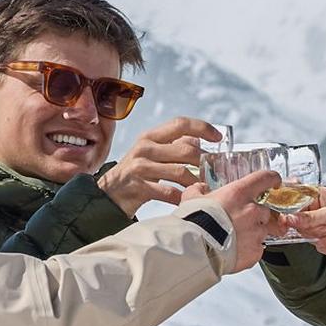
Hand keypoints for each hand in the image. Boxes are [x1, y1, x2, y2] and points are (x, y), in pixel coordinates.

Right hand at [101, 115, 218, 211]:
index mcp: (150, 136)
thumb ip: (171, 145)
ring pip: (180, 172)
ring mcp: (140, 167)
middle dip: (204, 162)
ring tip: (205, 189)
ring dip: (196, 182)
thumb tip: (197, 139)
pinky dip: (181, 198)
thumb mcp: (150, 154)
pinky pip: (168, 192)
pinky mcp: (138, 187)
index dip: (202, 128)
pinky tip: (187, 201)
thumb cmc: (134, 174)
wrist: (107, 195)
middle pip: (185, 150)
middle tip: (215, 172)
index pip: (180, 124)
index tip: (218, 138)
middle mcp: (144, 148)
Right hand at [194, 168, 288, 272]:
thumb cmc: (192, 223)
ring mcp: (256, 233)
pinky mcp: (255, 252)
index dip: (272, 179)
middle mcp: (252, 211)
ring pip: (262, 231)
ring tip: (234, 240)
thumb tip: (201, 188)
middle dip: (256, 215)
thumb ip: (199, 190)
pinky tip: (234, 251)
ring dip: (252, 233)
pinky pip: (257, 249)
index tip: (273, 182)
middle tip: (240, 221)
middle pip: (265, 210)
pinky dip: (248, 250)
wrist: (193, 250)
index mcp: (239, 193)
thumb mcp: (190, 198)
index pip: (265, 178)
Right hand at [290, 185, 325, 256]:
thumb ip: (308, 217)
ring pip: (308, 238)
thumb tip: (288, 219)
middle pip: (297, 225)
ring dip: (325, 240)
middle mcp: (315, 211)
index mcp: (314, 196)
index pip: (291, 203)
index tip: (285, 223)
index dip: (287, 214)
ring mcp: (320, 226)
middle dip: (314, 230)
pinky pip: (319, 248)